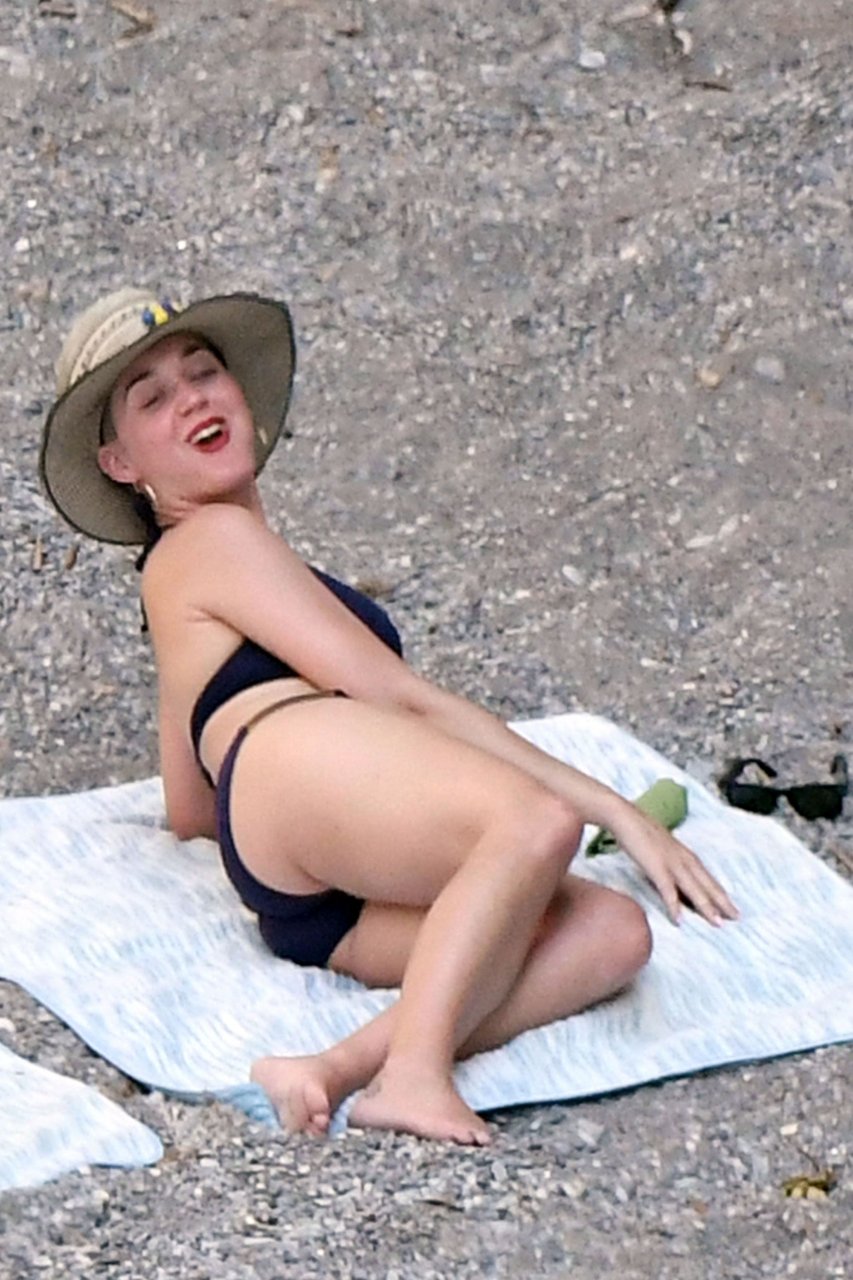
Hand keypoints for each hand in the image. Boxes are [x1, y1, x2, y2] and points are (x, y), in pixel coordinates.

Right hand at [610, 804, 738, 925]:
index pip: (708, 878)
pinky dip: (674, 906)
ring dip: (707, 907)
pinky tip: (679, 920)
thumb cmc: (641, 831)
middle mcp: (684, 859)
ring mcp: (672, 863)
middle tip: (737, 918)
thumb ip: (671, 860)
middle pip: (707, 884)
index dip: (720, 893)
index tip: (731, 906)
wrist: (625, 817)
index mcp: (686, 855)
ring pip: (694, 889)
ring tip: (718, 923)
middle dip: (722, 902)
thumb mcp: (662, 847)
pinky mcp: (657, 868)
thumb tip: (673, 875)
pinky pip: (668, 891)